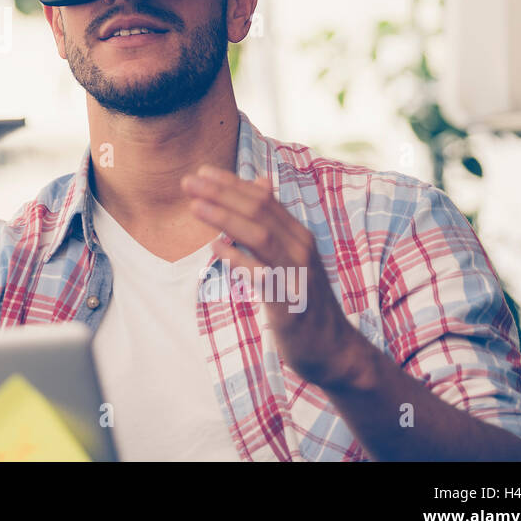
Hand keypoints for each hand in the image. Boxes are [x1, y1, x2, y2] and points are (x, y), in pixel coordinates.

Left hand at [181, 166, 367, 388]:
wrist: (331, 348)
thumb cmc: (303, 299)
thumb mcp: (292, 255)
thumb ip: (274, 221)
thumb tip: (261, 181)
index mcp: (298, 235)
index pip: (263, 199)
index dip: (231, 183)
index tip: (201, 172)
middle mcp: (300, 248)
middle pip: (259, 211)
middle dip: (221, 193)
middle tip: (188, 182)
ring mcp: (297, 274)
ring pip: (261, 236)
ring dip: (225, 218)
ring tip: (195, 206)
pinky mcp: (289, 302)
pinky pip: (262, 276)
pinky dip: (239, 259)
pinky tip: (216, 247)